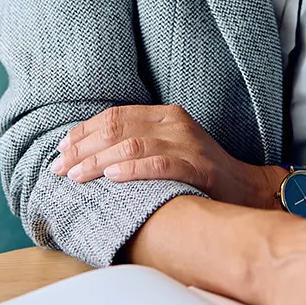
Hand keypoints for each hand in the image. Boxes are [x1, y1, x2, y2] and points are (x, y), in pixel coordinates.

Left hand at [50, 105, 280, 208]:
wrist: (247, 189)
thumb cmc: (201, 173)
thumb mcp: (169, 148)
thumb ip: (139, 144)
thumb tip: (91, 155)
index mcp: (165, 115)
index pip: (115, 116)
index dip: (84, 131)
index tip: (61, 148)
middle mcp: (174, 123)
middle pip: (117, 129)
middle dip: (82, 149)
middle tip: (57, 168)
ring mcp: (188, 143)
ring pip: (131, 145)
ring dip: (97, 162)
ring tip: (75, 176)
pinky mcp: (198, 167)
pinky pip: (159, 164)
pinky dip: (131, 169)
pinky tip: (111, 177)